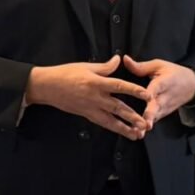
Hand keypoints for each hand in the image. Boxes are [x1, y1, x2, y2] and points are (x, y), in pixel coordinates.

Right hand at [25, 55, 151, 139]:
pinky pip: (102, 123)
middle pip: (117, 108)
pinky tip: (122, 132)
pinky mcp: (85, 114)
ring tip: (137, 134)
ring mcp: (90, 108)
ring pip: (110, 120)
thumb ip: (104, 66)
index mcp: (96, 82)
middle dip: (132, 116)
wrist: (46, 87)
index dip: (134, 90)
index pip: (119, 86)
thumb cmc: (64, 74)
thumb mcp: (85, 66)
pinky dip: (113, 128)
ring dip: (125, 128)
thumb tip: (118, 59)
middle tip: (145, 123)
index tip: (147, 95)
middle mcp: (95, 97)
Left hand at [123, 55, 194, 128]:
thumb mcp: (158, 65)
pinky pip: (154, 120)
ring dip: (147, 124)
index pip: (158, 87)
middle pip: (157, 106)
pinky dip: (146, 127)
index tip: (147, 97)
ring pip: (156, 116)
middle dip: (151, 115)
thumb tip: (124, 59)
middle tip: (145, 124)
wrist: (192, 85)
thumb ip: (141, 66)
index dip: (152, 92)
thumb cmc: (172, 73)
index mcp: (164, 82)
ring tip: (138, 133)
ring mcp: (165, 107)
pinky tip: (136, 134)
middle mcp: (165, 97)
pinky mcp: (163, 113)